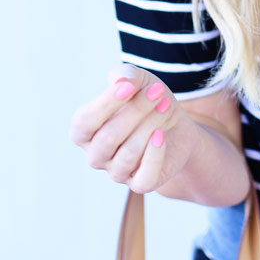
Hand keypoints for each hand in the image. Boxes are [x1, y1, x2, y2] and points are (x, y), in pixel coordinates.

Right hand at [70, 64, 199, 193]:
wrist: (175, 124)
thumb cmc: (146, 101)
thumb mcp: (137, 80)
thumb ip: (124, 76)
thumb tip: (121, 83)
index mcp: (84, 132)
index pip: (84, 122)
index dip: (105, 104)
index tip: (130, 86)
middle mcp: (96, 156)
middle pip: (108, 138)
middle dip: (136, 111)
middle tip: (158, 91)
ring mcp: (117, 172)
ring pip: (128, 154)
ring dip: (150, 125)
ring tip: (165, 106)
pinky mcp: (141, 183)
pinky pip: (144, 177)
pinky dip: (154, 155)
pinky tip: (162, 135)